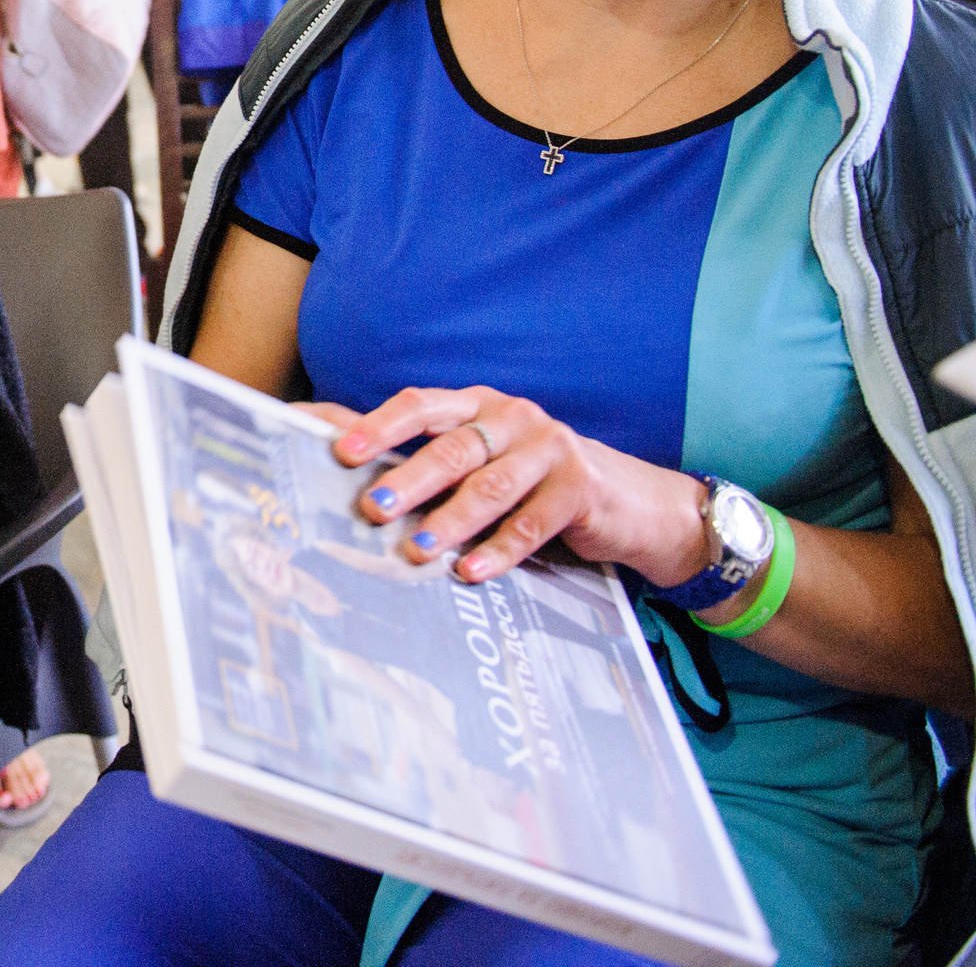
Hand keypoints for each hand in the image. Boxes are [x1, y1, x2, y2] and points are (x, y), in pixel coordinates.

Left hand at [333, 386, 712, 586]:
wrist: (634, 502)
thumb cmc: (536, 480)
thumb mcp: (486, 459)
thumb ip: (430, 459)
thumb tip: (347, 462)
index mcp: (479, 404)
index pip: (422, 405)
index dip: (380, 425)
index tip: (341, 451)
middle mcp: (514, 418)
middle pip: (453, 448)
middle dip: (409, 479)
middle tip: (373, 508)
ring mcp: (551, 449)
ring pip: (490, 487)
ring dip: (449, 522)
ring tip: (416, 550)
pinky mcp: (582, 488)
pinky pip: (531, 524)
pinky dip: (498, 551)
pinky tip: (471, 572)